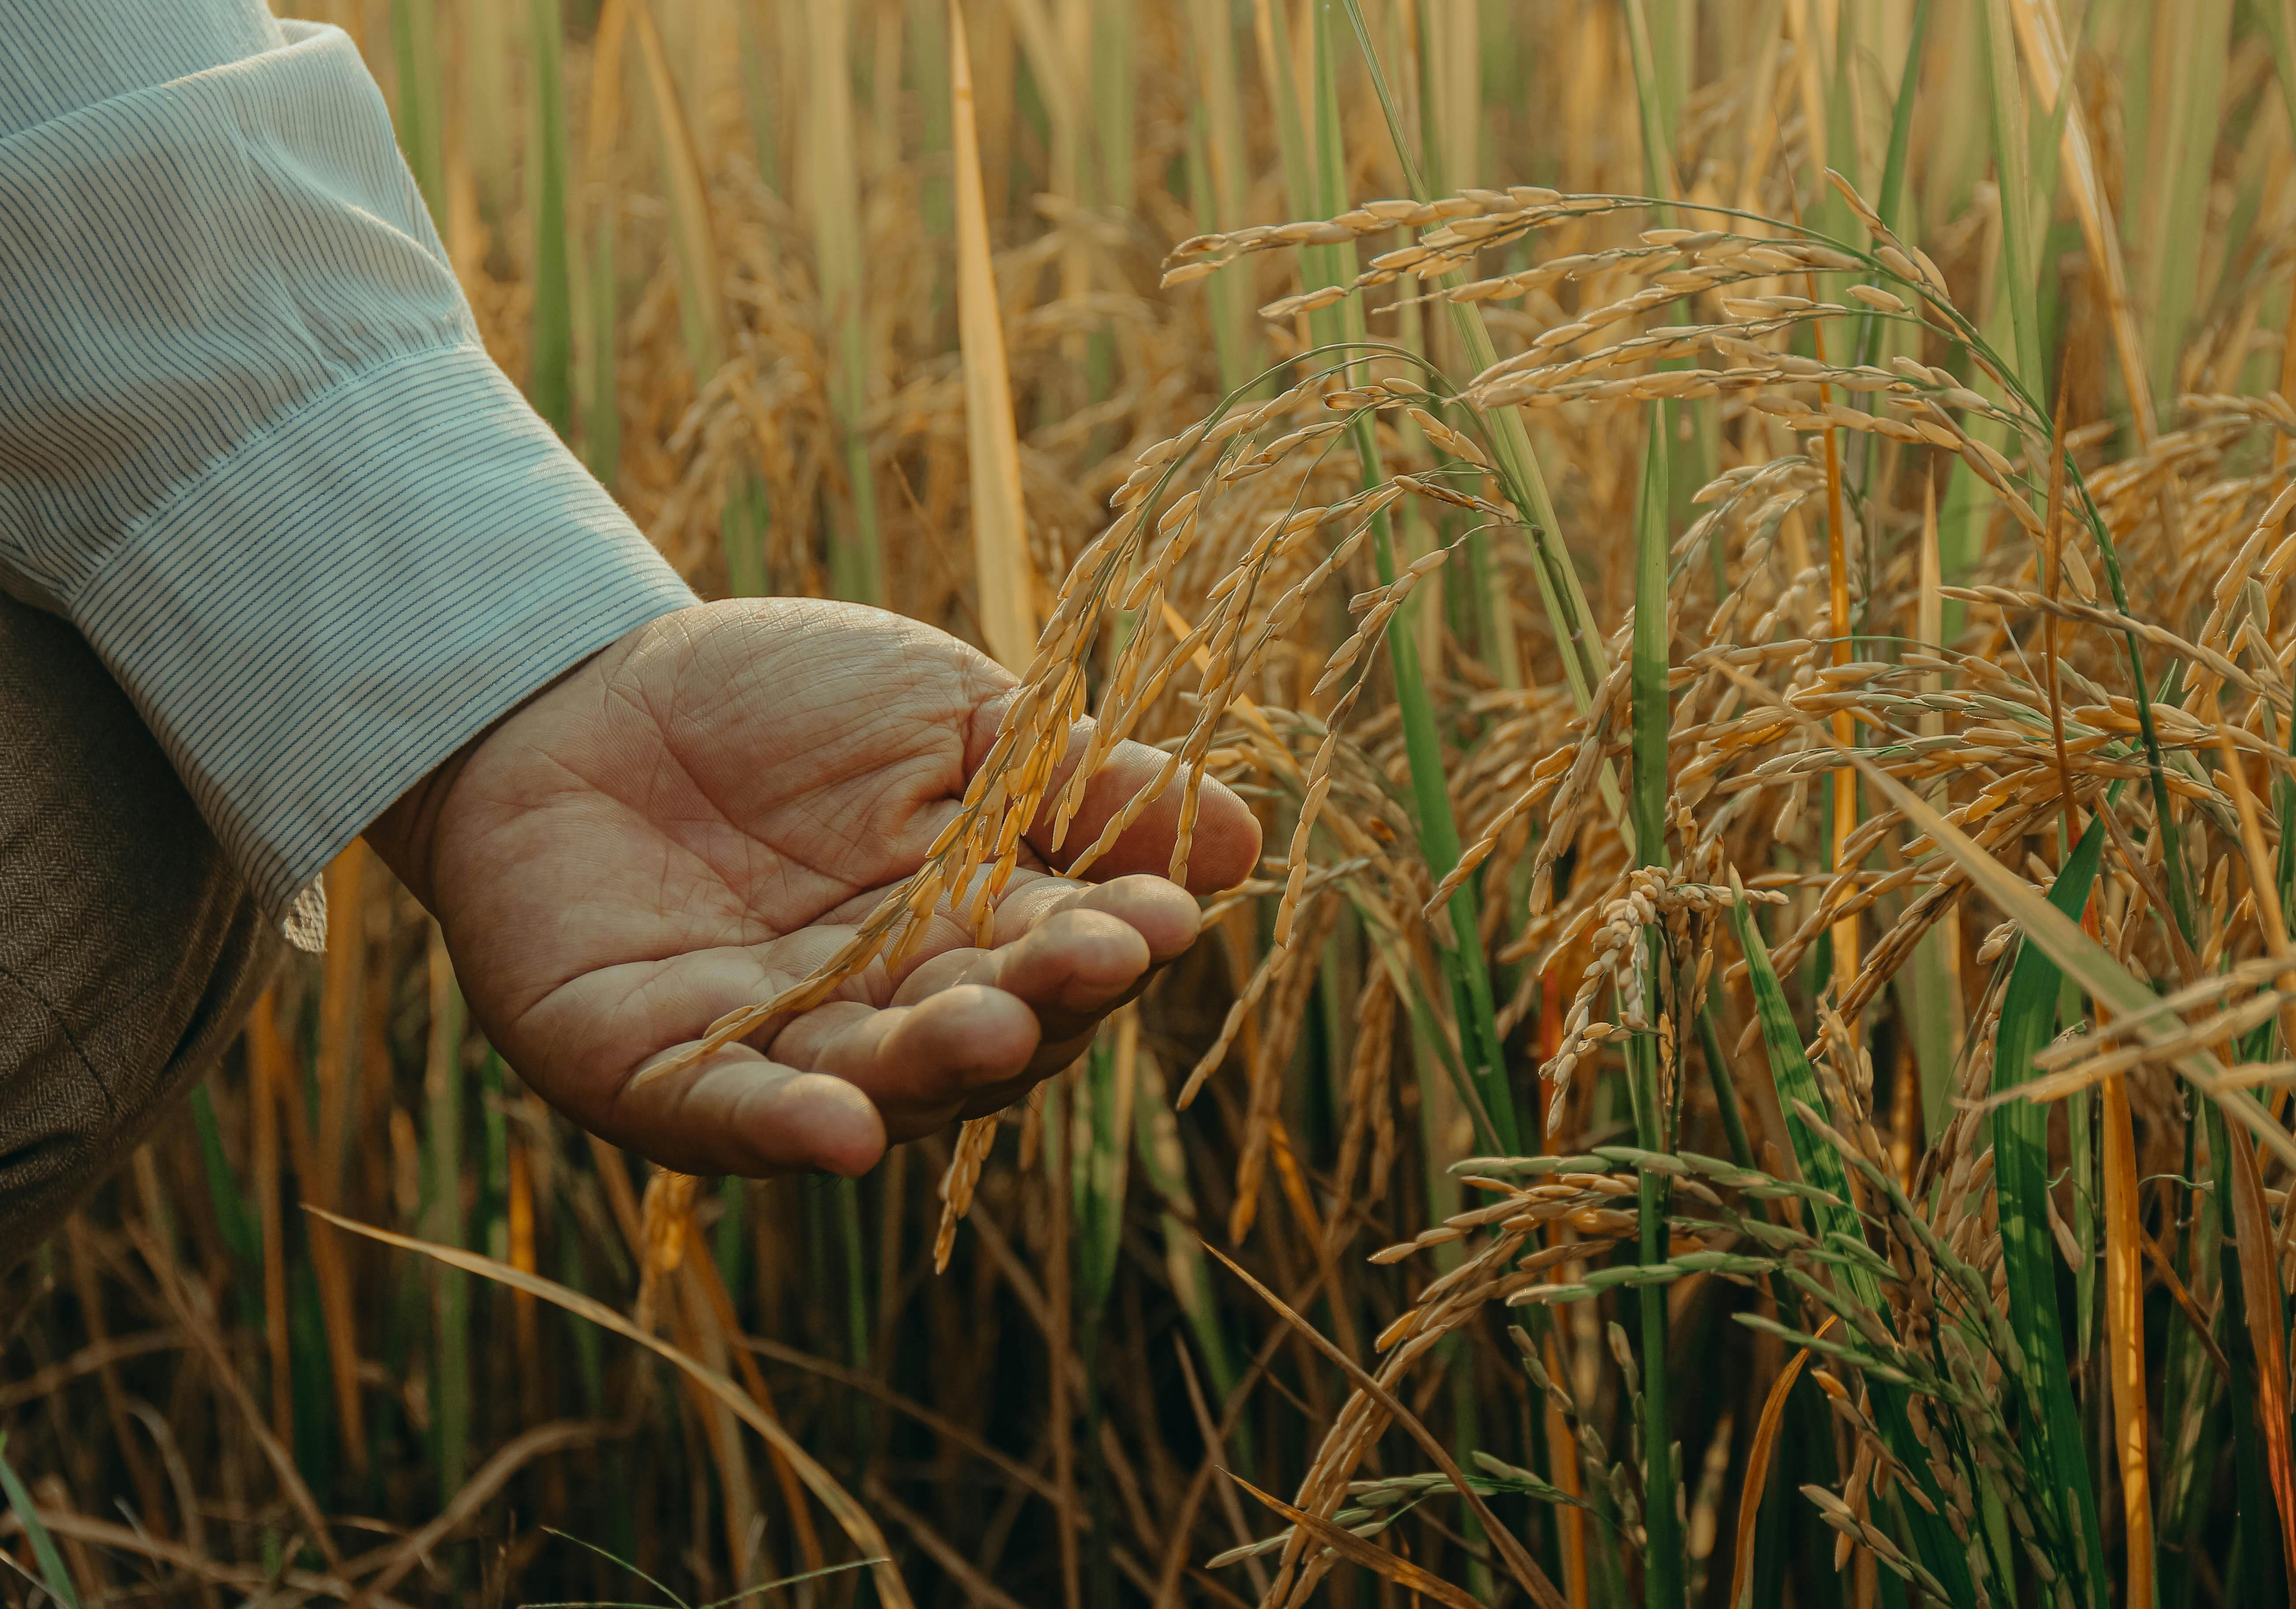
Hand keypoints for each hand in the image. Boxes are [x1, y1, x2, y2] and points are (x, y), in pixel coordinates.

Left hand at [366, 599, 1257, 1177]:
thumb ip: (1073, 779)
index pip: (1059, 952)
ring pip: (873, 1081)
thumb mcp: (946, 713)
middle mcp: (885, 1010)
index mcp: (967, 928)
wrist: (573, 685)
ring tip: (988, 1026)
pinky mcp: (654, 1072)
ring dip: (933, 1065)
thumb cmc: (779, 699)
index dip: (1112, 941)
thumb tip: (1241, 838)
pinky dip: (784, 1127)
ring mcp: (773, 1051)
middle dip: (1035, 1001)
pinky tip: (846, 1130)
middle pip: (982, 1030)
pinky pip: (727, 1114)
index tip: (1161, 916)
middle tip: (1088, 962)